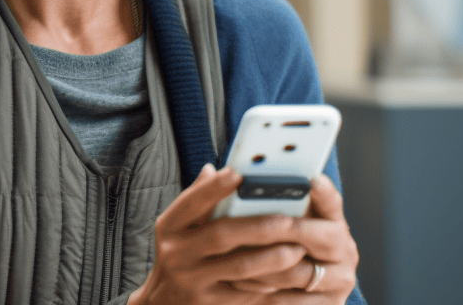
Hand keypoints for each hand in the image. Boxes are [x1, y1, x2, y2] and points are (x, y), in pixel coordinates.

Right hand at [128, 166, 358, 304]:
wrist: (165, 301)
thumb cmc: (180, 255)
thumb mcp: (179, 226)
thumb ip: (198, 200)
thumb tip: (213, 169)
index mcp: (170, 226)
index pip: (192, 202)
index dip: (216, 188)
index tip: (240, 174)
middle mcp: (177, 252)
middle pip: (221, 235)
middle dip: (259, 227)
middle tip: (289, 221)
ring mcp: (192, 280)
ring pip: (239, 267)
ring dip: (272, 257)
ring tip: (297, 249)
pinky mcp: (209, 302)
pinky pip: (244, 292)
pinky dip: (267, 282)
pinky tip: (286, 274)